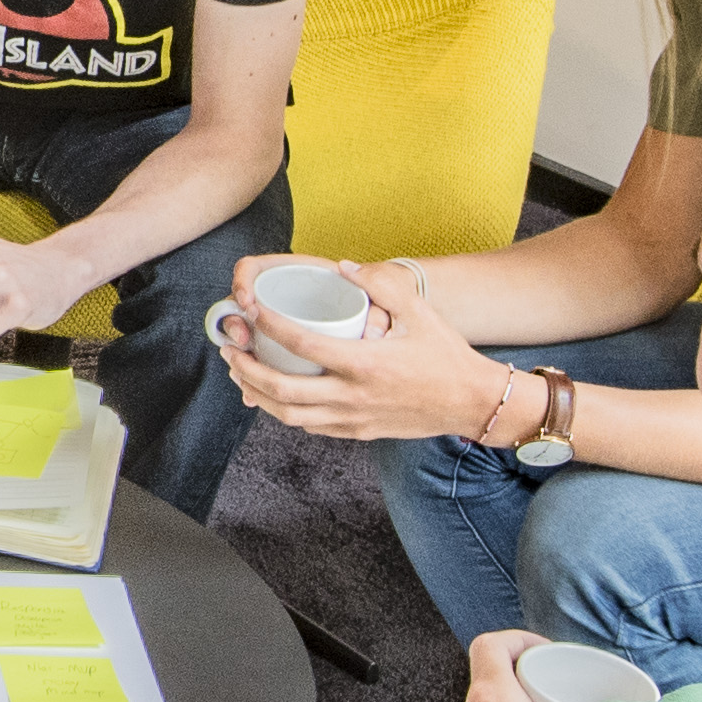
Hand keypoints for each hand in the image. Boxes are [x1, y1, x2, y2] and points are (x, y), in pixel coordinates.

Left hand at [223, 255, 515, 443]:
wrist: (471, 402)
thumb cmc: (447, 354)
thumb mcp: (419, 311)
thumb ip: (381, 285)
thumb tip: (343, 268)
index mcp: (365, 362)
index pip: (301, 343)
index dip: (268, 325)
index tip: (250, 309)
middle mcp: (353, 395)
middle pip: (281, 389)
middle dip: (247, 369)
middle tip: (230, 348)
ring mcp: (353, 419)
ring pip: (288, 414)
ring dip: (257, 394)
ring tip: (242, 372)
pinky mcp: (357, 433)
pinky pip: (309, 426)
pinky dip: (284, 410)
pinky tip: (274, 393)